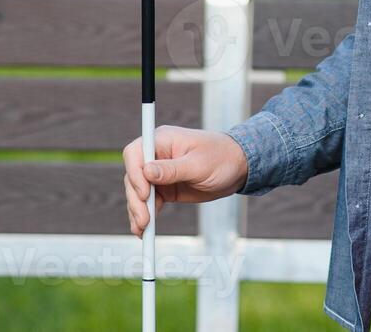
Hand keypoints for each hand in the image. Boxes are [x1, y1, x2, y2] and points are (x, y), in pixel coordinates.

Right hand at [122, 124, 248, 237]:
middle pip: (133, 176)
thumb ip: (172, 169)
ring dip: (137, 210)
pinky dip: (145, 215)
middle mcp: (156, 155)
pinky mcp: (164, 188)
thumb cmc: (221, 158)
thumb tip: (147, 172)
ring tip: (142, 230)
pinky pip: (148, 201)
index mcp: (162, 140)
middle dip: (136, 199)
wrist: (238, 168)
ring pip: (137, 191)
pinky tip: (144, 230)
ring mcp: (159, 172)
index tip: (143, 193)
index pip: (135, 153)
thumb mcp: (198, 165)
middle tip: (143, 220)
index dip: (134, 173)